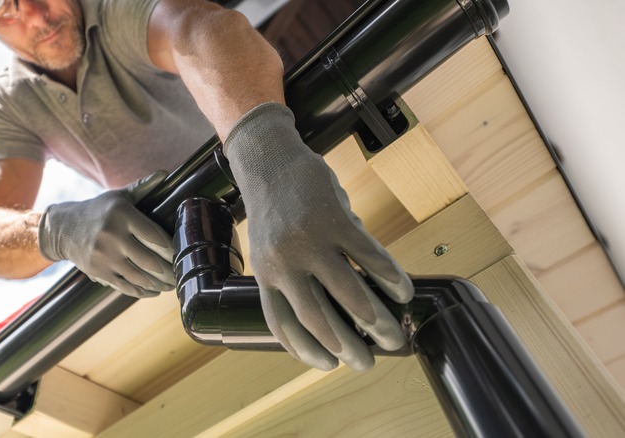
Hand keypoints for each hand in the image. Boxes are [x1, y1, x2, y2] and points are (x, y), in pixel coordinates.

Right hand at [38, 171, 174, 297]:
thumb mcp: (119, 196)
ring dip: (160, 284)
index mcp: (122, 215)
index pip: (155, 236)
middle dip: (170, 271)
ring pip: (140, 276)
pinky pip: (125, 286)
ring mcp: (104, 256)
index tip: (184, 254)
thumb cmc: (98, 210)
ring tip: (172, 285)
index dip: (172, 249)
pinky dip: (143, 291)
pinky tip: (154, 291)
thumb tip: (165, 174)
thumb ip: (143, 187)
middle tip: (182, 274)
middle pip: (150, 260)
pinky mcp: (98, 272)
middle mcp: (112, 236)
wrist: (63, 228)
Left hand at [224, 103, 413, 370]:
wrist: (269, 160)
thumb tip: (337, 307)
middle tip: (367, 364)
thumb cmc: (273, 210)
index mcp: (264, 275)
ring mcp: (309, 242)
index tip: (327, 365)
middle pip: (318, 319)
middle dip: (347, 348)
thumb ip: (298, 277)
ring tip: (393, 336)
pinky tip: (403, 291)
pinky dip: (390, 277)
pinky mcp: (334, 220)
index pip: (282, 325)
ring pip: (349, 294)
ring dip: (375, 321)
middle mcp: (284, 264)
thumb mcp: (271, 249)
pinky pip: (369, 257)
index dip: (305, 350)